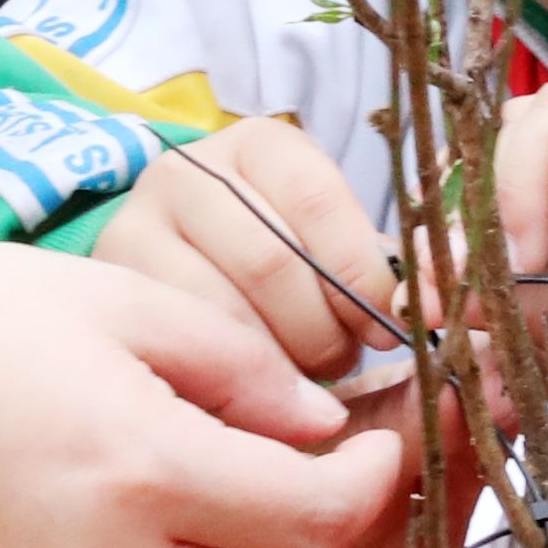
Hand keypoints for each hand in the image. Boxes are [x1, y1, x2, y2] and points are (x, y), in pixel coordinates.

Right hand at [91, 118, 399, 380]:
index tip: (388, 332)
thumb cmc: (276, 259)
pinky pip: (180, 354)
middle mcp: (184, 173)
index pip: (318, 200)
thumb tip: (439, 282)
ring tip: (298, 389)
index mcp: (257, 145)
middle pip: (270, 263)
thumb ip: (375, 262)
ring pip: (222, 316)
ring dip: (276, 371)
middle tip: (339, 370)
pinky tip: (251, 403)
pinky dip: (228, 391)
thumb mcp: (323, 240)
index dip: (362, 277)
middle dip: (320, 335)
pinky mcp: (107, 293)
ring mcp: (133, 228)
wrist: (164, 267)